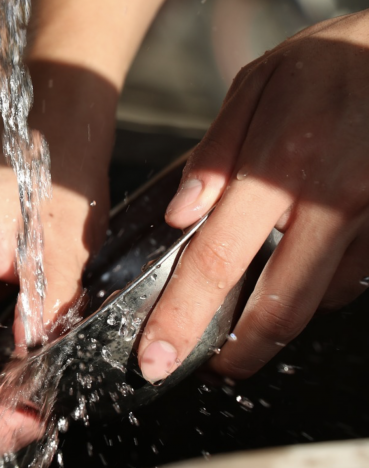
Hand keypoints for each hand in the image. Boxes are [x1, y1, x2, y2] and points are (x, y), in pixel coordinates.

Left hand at [137, 10, 368, 382]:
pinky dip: (316, 286)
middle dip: (238, 352)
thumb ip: (215, 154)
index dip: (182, 318)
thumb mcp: (257, 86)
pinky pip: (350, 279)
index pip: (217, 261)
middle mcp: (330, 202)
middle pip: (277, 308)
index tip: (157, 356)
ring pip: (317, 301)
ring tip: (246, 309)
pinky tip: (296, 264)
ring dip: (275, 317)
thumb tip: (179, 216)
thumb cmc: (330, 62)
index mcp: (280, 167)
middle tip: (211, 364)